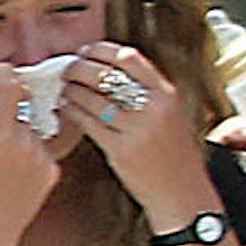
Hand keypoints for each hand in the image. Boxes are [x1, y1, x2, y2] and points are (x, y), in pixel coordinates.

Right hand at [0, 65, 61, 245]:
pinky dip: (30, 153)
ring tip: (2, 159)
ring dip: (20, 133)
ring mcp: (43, 158)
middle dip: (9, 108)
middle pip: (23, 108)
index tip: (1, 72)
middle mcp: (25, 143)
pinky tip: (15, 174)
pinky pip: (42, 150)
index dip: (5, 74)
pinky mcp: (53, 171)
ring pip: (33, 130)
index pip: (11, 86)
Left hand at [61, 43, 212, 222]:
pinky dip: (72, 111)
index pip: (128, 57)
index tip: (86, 52)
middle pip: (106, 74)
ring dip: (72, 89)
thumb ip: (147, 93)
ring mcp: (137, 130)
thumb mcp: (170, 116)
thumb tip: (107, 69)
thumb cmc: (173, 155)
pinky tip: (66, 108)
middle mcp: (153, 108)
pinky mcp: (120, 150)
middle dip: (80, 67)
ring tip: (63, 88)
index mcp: (167, 94)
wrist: (181, 194)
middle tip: (67, 69)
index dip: (102, 50)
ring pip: (93, 98)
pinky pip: (88, 123)